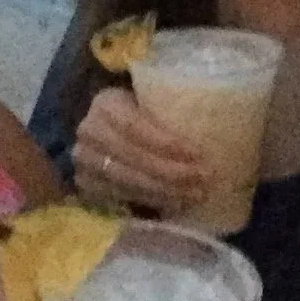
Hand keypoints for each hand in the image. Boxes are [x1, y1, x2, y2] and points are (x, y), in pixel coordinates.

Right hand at [71, 87, 206, 213]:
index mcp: (106, 104)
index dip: (167, 143)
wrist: (103, 126)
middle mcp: (89, 133)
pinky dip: (152, 202)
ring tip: (197, 195)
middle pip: (134, 158)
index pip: (136, 127)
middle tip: (205, 180)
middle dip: (173, 173)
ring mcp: (85, 162)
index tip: (199, 154)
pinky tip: (176, 202)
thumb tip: (215, 118)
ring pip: (129, 182)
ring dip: (166, 192)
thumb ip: (170, 106)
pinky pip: (123, 198)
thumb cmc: (136, 109)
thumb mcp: (148, 97)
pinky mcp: (87, 185)